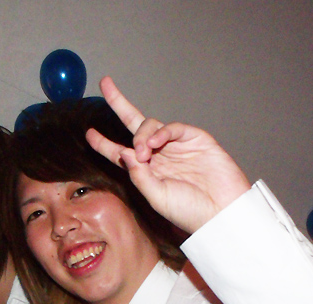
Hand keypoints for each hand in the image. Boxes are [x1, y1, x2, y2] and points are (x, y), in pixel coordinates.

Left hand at [86, 76, 250, 232]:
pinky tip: (155, 144)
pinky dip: (161, 132)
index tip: (89, 133)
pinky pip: (172, 128)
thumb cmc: (189, 211)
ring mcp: (175, 145)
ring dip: (141, 136)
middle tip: (105, 82)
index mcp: (145, 171)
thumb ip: (138, 176)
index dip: (103, 143)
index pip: (119, 152)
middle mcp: (158, 155)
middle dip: (118, 103)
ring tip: (143, 153)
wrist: (223, 211)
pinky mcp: (195, 139)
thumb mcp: (156, 197)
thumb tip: (123, 151)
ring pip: (149, 125)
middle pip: (133, 125)